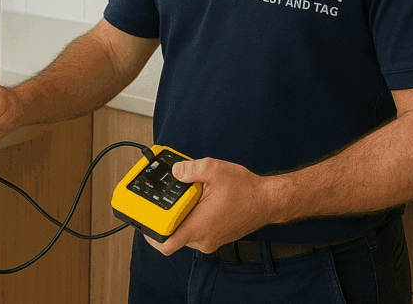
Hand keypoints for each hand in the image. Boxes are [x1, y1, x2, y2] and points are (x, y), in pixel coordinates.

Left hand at [144, 157, 276, 256]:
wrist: (268, 200)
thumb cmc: (246, 190)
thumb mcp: (213, 170)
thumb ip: (189, 169)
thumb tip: (174, 171)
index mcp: (199, 227)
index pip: (165, 243)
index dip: (150, 233)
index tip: (144, 219)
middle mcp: (203, 238)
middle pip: (172, 234)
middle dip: (167, 216)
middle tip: (167, 197)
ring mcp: (211, 239)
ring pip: (185, 231)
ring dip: (181, 215)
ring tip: (187, 195)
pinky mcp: (216, 236)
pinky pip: (196, 229)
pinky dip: (192, 216)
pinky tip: (198, 199)